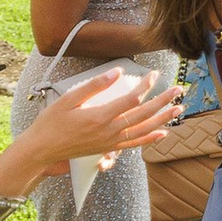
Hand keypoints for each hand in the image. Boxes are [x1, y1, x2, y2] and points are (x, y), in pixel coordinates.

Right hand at [0, 66, 186, 197]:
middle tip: (178, 88)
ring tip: (179, 108)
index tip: (154, 74)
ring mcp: (110, 142)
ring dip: (163, 119)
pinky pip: (135, 144)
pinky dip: (150, 139)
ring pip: (143, 130)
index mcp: (100, 116)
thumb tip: (117, 71)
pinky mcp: (109, 148)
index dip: (146, 86)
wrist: (42, 149)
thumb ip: (95, 85)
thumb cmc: (52, 122)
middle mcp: (109, 131)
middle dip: (163, 101)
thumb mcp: (69, 99)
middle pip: (143, 114)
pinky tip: (163, 132)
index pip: (132, 99)